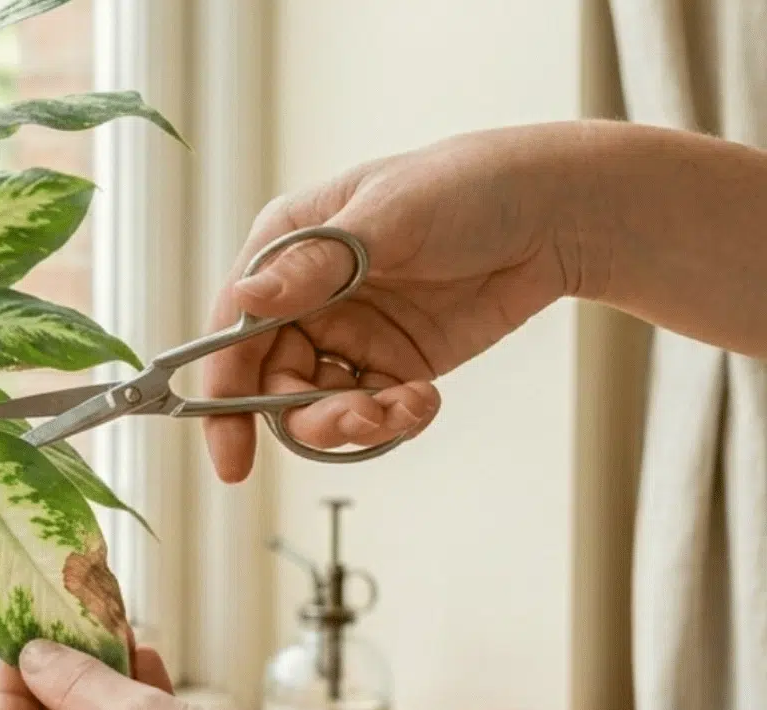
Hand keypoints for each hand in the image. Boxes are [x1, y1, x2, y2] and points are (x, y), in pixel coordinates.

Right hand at [204, 123, 600, 481]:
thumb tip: (244, 300)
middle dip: (305, 415)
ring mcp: (348, 334)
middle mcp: (306, 297)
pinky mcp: (392, 363)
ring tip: (401, 410)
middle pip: (269, 382)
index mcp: (286, 250)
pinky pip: (371, 412)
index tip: (230, 453)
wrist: (557, 212)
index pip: (233, 329)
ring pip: (316, 407)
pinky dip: (392, 420)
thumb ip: (313, 266)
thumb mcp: (387, 218)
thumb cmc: (468, 186)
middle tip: (357, 419)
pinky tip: (424, 402)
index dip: (223, 391)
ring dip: (353, 422)